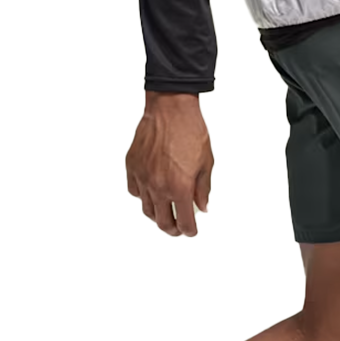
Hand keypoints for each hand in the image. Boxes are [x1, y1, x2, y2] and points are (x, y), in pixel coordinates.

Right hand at [126, 92, 213, 236]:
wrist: (170, 110)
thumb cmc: (190, 131)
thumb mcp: (205, 163)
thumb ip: (202, 189)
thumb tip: (202, 206)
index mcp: (180, 188)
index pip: (184, 222)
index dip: (189, 230)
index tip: (191, 231)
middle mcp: (159, 186)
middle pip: (163, 222)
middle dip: (173, 230)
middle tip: (178, 229)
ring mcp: (143, 177)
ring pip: (147, 209)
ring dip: (158, 216)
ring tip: (165, 215)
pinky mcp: (133, 167)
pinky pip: (135, 191)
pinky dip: (143, 197)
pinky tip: (151, 195)